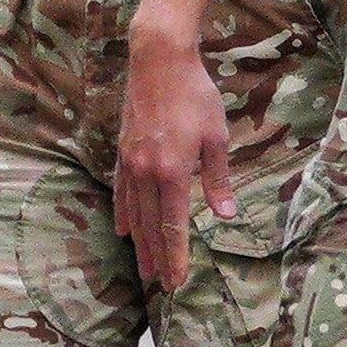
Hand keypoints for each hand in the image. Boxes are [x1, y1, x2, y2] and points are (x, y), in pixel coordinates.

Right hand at [113, 28, 233, 290]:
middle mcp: (147, 174)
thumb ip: (218, 179)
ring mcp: (130, 164)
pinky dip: (123, 213)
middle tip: (161, 286)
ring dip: (140, 243)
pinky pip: (121, 192)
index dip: (176, 257)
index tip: (177, 282)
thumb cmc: (195, 95)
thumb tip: (225, 215)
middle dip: (158, 258)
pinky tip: (123, 229)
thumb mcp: (217, 136)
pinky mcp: (123, 152)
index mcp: (173, 173)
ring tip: (144, 267)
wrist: (158, 61)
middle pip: (150, 227)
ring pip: (133, 214)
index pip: (173, 226)